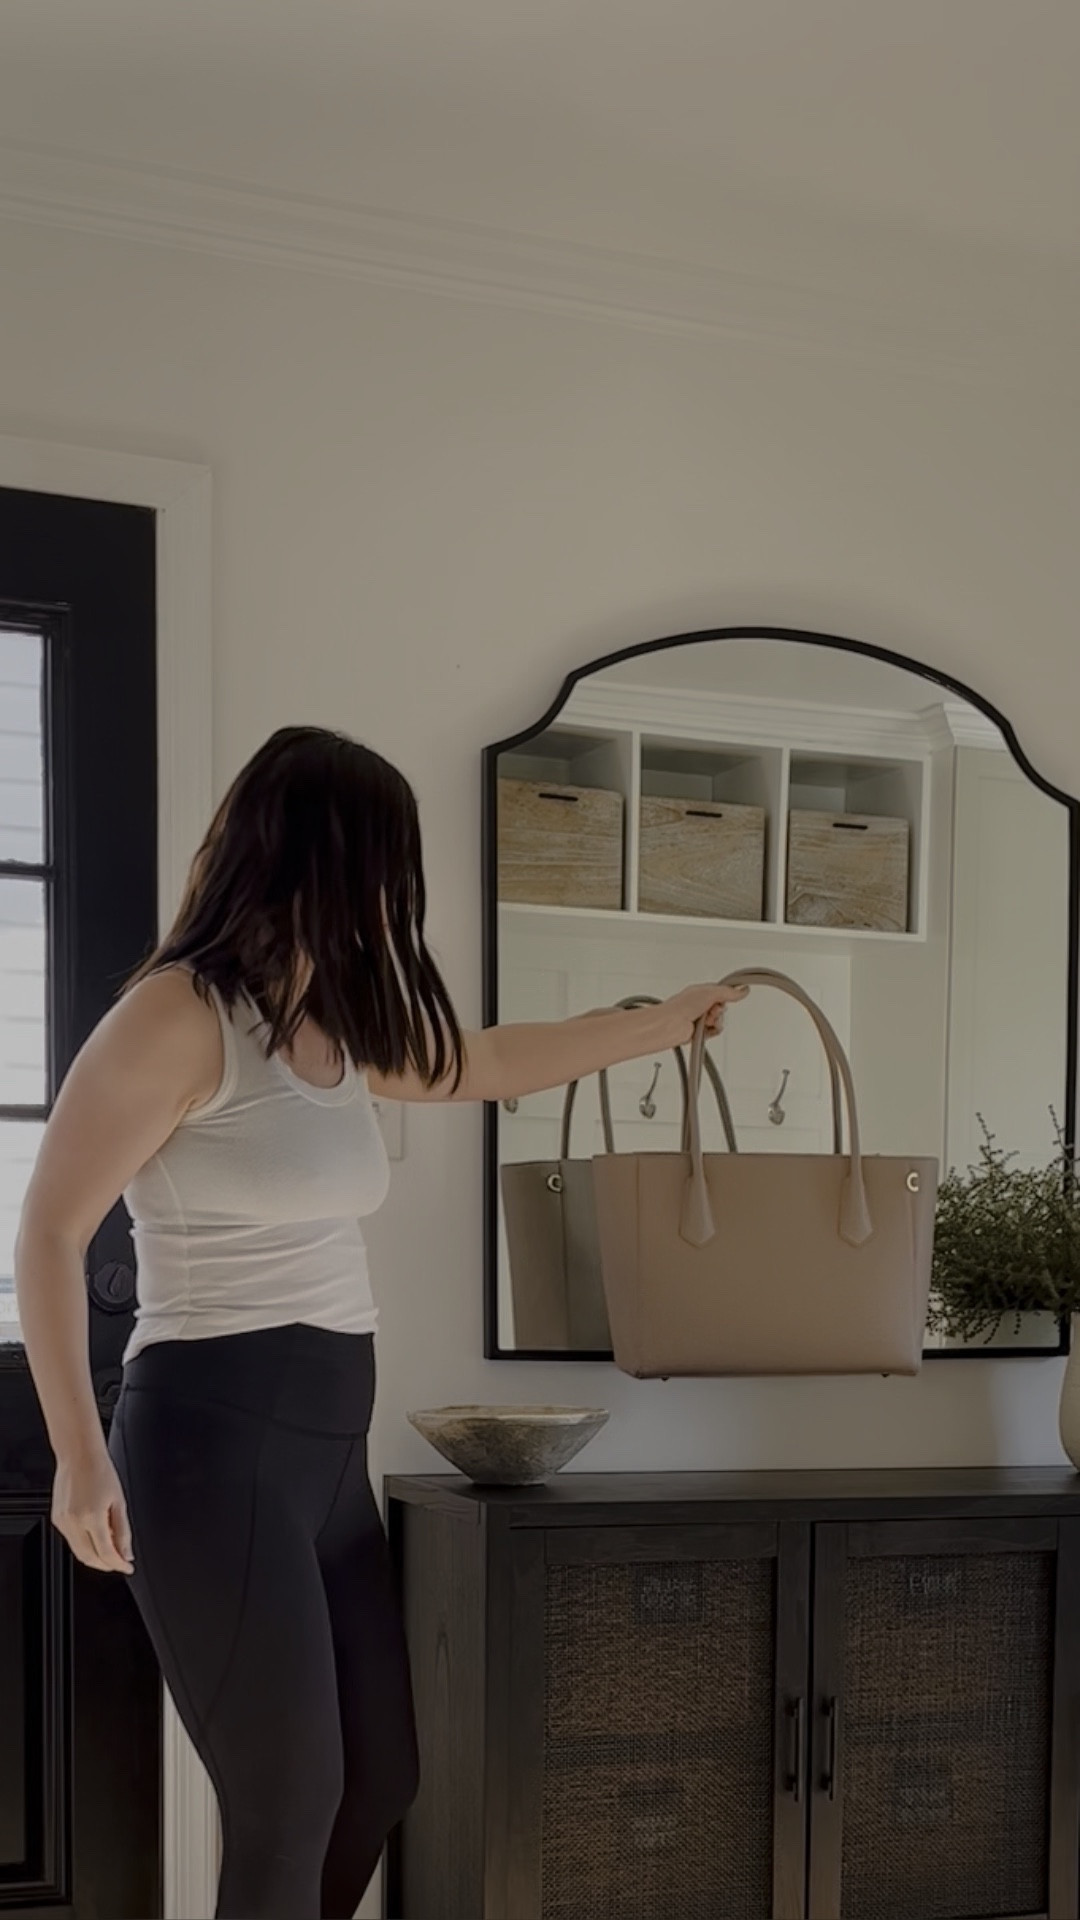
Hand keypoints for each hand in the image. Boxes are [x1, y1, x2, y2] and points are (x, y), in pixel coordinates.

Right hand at [52, 1447, 133, 1574]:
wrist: (79, 1455)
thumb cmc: (100, 1471)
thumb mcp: (119, 1501)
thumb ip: (123, 1531)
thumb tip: (127, 1554)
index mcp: (92, 1517)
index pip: (106, 1553)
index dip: (119, 1564)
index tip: (128, 1567)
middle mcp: (74, 1522)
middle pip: (90, 1558)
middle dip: (106, 1565)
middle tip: (120, 1562)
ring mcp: (63, 1521)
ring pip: (79, 1552)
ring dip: (95, 1557)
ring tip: (110, 1550)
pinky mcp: (57, 1519)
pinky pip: (71, 1540)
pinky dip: (85, 1545)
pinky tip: (96, 1537)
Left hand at [659, 981, 748, 1047]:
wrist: (671, 1024)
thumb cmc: (682, 1006)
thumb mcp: (710, 993)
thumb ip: (728, 992)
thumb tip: (743, 990)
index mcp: (700, 992)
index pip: (721, 992)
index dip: (726, 996)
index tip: (733, 997)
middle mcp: (699, 1004)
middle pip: (721, 1008)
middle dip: (720, 1010)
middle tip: (712, 1010)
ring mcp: (699, 1018)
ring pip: (719, 1020)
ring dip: (717, 1021)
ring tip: (707, 1020)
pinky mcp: (699, 1031)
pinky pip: (714, 1031)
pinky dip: (713, 1030)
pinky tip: (706, 1029)